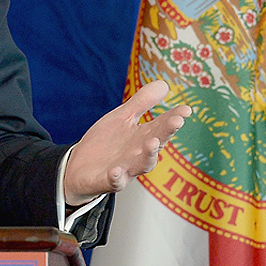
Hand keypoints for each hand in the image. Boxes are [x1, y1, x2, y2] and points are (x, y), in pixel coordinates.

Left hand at [63, 79, 190, 205]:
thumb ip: (142, 103)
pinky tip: (116, 171)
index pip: (162, 126)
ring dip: (148, 155)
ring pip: (141, 165)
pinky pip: (115, 181)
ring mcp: (125, 169)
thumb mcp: (122, 118)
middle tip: (176, 121)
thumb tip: (164, 84)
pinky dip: (116, 177)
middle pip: (156, 143)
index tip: (186, 109)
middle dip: (166, 133)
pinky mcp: (109, 181)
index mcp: (143, 137)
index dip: (174, 117)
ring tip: (152, 142)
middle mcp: (139, 154)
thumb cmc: (107, 142)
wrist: (80, 167)